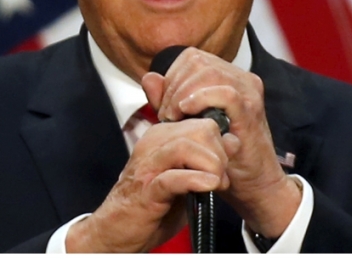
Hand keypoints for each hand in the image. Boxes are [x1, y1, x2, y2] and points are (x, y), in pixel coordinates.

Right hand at [66, 117, 233, 251]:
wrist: (119, 228)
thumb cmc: (153, 203)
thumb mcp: (184, 175)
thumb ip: (206, 157)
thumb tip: (232, 141)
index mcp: (162, 138)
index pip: (202, 122)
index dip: (220, 144)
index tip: (222, 166)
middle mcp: (153, 146)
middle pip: (198, 130)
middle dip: (218, 154)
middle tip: (219, 178)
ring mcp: (148, 167)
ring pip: (185, 147)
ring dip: (210, 167)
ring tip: (215, 184)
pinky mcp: (146, 191)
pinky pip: (172, 177)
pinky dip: (194, 180)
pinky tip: (207, 186)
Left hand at [142, 47, 301, 237]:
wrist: (251, 182)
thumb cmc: (219, 151)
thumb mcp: (186, 121)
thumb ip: (166, 99)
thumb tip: (149, 77)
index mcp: (227, 75)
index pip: (191, 58)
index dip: (172, 77)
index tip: (164, 104)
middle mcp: (240, 78)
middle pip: (197, 62)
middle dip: (174, 86)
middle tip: (166, 113)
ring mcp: (248, 92)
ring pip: (208, 72)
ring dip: (182, 93)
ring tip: (173, 116)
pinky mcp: (251, 110)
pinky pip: (224, 92)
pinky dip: (199, 98)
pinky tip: (185, 111)